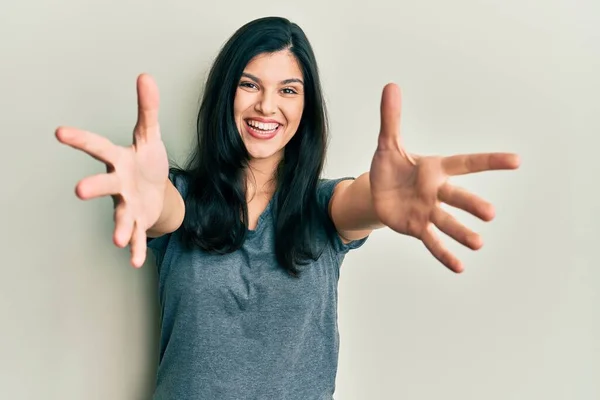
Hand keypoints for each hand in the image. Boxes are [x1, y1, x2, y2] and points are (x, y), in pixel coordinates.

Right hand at [56, 74, 168, 267]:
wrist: (156, 190)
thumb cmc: (147, 161)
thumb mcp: (150, 134)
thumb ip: (147, 108)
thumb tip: (146, 75)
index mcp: (119, 159)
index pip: (99, 147)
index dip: (81, 140)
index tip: (59, 132)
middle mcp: (118, 183)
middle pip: (105, 184)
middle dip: (94, 187)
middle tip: (80, 190)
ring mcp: (126, 204)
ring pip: (120, 215)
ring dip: (119, 227)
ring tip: (117, 240)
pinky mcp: (137, 220)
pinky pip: (136, 235)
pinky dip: (136, 247)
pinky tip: (134, 260)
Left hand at [369, 83, 519, 272]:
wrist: (379, 192)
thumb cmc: (390, 167)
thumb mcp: (388, 143)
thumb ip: (391, 118)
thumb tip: (390, 86)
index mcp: (434, 168)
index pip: (465, 163)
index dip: (489, 161)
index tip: (515, 161)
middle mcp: (436, 191)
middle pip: (457, 197)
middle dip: (471, 204)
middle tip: (489, 213)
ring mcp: (428, 211)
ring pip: (447, 222)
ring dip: (462, 233)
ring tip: (477, 243)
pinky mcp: (417, 227)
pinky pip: (432, 241)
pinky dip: (444, 253)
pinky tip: (459, 267)